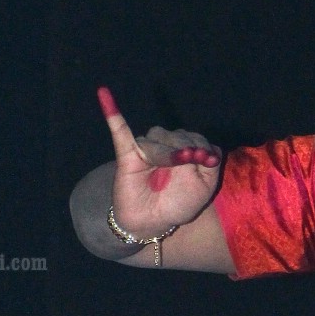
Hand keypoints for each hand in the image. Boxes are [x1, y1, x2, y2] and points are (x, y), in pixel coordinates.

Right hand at [97, 86, 220, 237]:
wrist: (154, 221)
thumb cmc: (179, 204)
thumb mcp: (204, 188)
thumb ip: (210, 166)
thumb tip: (210, 149)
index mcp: (186, 150)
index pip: (197, 139)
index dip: (203, 149)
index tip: (206, 162)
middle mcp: (167, 145)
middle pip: (179, 135)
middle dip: (185, 150)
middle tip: (186, 162)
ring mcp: (147, 148)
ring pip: (158, 139)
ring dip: (166, 153)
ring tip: (168, 166)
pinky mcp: (128, 154)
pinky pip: (120, 131)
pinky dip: (112, 113)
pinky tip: (104, 94)